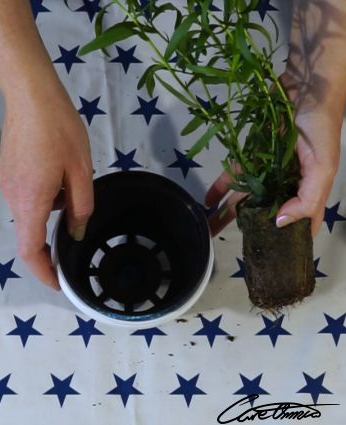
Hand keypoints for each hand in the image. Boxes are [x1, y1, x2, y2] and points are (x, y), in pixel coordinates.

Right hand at [0, 82, 93, 289]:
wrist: (32, 96)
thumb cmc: (61, 131)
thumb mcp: (81, 172)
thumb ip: (81, 208)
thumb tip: (74, 233)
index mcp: (32, 201)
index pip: (30, 250)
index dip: (43, 272)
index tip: (58, 282)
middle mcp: (13, 197)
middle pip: (30, 234)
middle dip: (53, 237)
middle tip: (76, 222)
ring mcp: (6, 185)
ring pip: (31, 213)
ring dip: (53, 210)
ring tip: (71, 182)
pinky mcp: (7, 173)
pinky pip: (28, 197)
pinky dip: (45, 197)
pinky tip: (59, 174)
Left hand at [205, 76, 340, 236]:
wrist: (305, 83)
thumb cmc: (319, 125)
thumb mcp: (323, 166)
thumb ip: (308, 198)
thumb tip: (280, 223)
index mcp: (307, 190)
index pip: (298, 224)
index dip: (285, 241)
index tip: (268, 257)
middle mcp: (286, 183)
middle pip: (265, 213)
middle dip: (249, 229)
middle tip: (229, 246)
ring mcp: (267, 169)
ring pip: (246, 197)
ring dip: (228, 212)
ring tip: (210, 228)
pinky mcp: (251, 155)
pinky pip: (233, 175)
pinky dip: (220, 188)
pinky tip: (208, 202)